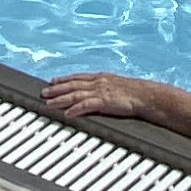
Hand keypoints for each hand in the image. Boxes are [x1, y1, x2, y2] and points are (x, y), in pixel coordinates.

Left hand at [40, 71, 173, 124]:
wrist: (147, 95)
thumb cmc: (134, 93)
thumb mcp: (116, 87)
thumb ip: (105, 89)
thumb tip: (97, 94)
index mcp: (100, 78)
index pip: (77, 77)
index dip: (63, 79)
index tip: (52, 81)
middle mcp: (98, 82)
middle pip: (72, 85)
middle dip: (56, 89)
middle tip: (43, 93)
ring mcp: (100, 91)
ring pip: (75, 94)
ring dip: (60, 99)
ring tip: (49, 104)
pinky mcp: (105, 101)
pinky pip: (87, 105)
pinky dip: (76, 109)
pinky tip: (67, 114)